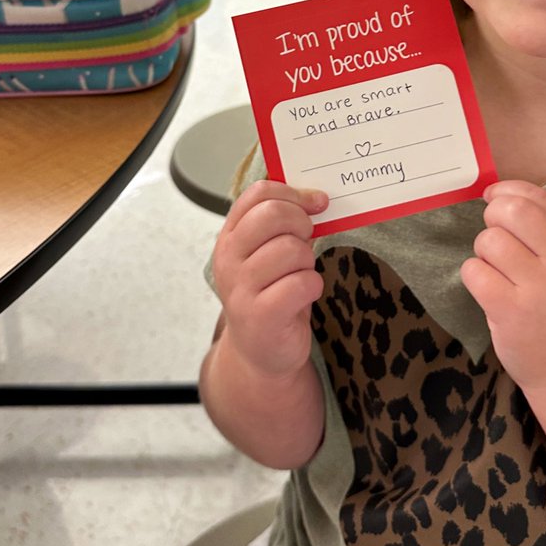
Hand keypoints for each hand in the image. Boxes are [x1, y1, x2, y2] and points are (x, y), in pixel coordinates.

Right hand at [212, 179, 327, 380]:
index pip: (258, 193)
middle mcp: (228, 260)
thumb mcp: (270, 254)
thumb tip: (316, 198)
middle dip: (302, 223)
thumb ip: (283, 225)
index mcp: (230, 237)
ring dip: (307, 260)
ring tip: (300, 274)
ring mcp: (240, 289)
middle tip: (308, 241)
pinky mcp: (260, 316)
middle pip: (272, 214)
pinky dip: (313, 285)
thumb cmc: (272, 295)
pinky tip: (304, 295)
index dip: (293, 193)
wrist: (261, 352)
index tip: (315, 203)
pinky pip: (301, 283)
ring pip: (290, 249)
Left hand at [460, 180, 545, 395]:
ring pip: (489, 240)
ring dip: (483, 252)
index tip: (494, 197)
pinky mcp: (512, 311)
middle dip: (493, 217)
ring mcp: (539, 288)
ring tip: (496, 273)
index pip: (541, 198)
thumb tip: (500, 195)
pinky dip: (473, 276)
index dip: (509, 190)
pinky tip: (487, 290)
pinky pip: (474, 271)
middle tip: (494, 239)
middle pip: (512, 211)